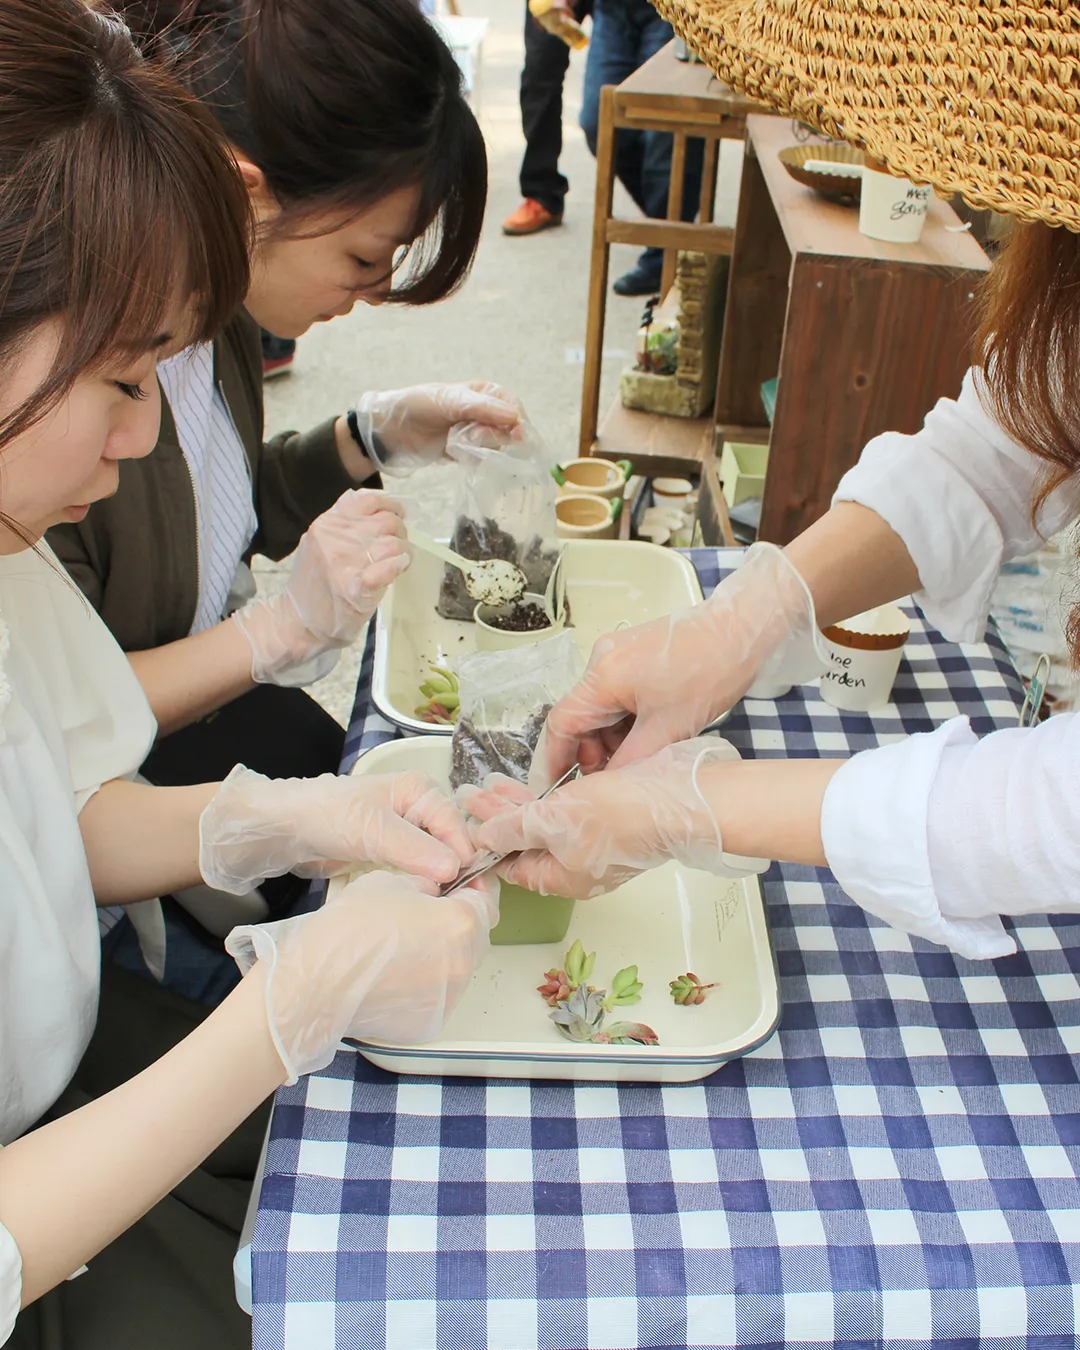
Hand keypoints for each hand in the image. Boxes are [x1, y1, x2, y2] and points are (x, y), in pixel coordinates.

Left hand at [200, 766, 476, 891]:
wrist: (284, 830)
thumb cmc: (327, 817)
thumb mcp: (373, 831)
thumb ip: (415, 849)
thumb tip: (454, 869)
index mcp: (421, 791)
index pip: (456, 827)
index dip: (465, 858)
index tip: (470, 891)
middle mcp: (419, 810)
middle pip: (451, 844)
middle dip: (457, 873)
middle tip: (462, 906)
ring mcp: (407, 834)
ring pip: (436, 861)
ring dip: (441, 883)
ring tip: (447, 910)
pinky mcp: (393, 855)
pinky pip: (418, 872)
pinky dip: (423, 887)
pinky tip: (428, 906)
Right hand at [225, 869, 496, 1080]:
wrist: (318, 982)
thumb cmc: (349, 929)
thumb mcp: (393, 881)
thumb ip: (427, 884)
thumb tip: (436, 892)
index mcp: (462, 924)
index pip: (488, 901)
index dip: (473, 889)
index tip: (459, 887)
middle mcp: (463, 964)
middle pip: (475, 936)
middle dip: (458, 923)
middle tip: (426, 915)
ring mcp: (448, 998)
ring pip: (457, 967)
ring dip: (441, 955)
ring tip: (403, 947)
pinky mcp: (429, 1022)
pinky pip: (437, 995)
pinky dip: (424, 984)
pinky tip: (393, 975)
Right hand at [233, 489, 408, 685]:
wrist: (298, 622)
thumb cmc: (314, 583)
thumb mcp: (319, 542)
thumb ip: (342, 521)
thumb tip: (376, 504)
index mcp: (327, 523)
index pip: (368, 499)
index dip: (391, 505)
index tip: (398, 514)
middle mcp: (335, 537)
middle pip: (387, 521)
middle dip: (400, 533)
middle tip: (397, 548)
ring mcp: (345, 562)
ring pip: (393, 543)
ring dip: (404, 552)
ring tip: (400, 562)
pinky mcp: (357, 588)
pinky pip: (390, 566)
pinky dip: (399, 566)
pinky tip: (398, 569)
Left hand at [352, 381, 520, 471]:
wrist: (389, 431)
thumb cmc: (417, 406)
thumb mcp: (450, 401)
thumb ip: (483, 408)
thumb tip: (517, 417)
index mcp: (482, 392)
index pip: (512, 406)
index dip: (516, 420)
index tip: (515, 434)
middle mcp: (483, 412)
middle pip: (508, 428)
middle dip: (498, 436)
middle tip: (477, 438)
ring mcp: (474, 433)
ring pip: (497, 445)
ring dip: (486, 449)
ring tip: (461, 445)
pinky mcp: (465, 451)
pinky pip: (482, 458)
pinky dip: (477, 461)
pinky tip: (462, 458)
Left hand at [460, 739, 767, 898]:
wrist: (680, 799)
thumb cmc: (622, 817)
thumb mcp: (553, 821)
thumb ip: (513, 828)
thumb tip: (482, 837)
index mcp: (563, 879)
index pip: (513, 867)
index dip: (488, 843)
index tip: (467, 821)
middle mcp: (580, 867)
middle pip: (529, 844)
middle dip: (500, 819)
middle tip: (475, 795)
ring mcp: (598, 844)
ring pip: (549, 826)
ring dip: (521, 805)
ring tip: (495, 783)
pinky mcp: (613, 820)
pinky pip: (570, 813)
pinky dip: (549, 798)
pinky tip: (536, 782)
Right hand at [533, 542, 826, 786]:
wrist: (742, 629)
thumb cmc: (709, 671)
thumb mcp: (668, 729)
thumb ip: (630, 762)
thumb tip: (607, 789)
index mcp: (602, 676)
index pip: (562, 724)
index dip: (555, 760)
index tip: (555, 789)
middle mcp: (601, 660)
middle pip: (581, 716)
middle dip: (592, 751)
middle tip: (612, 780)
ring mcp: (617, 654)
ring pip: (601, 708)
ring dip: (612, 737)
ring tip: (639, 758)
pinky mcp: (634, 653)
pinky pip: (617, 694)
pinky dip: (626, 719)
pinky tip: (648, 735)